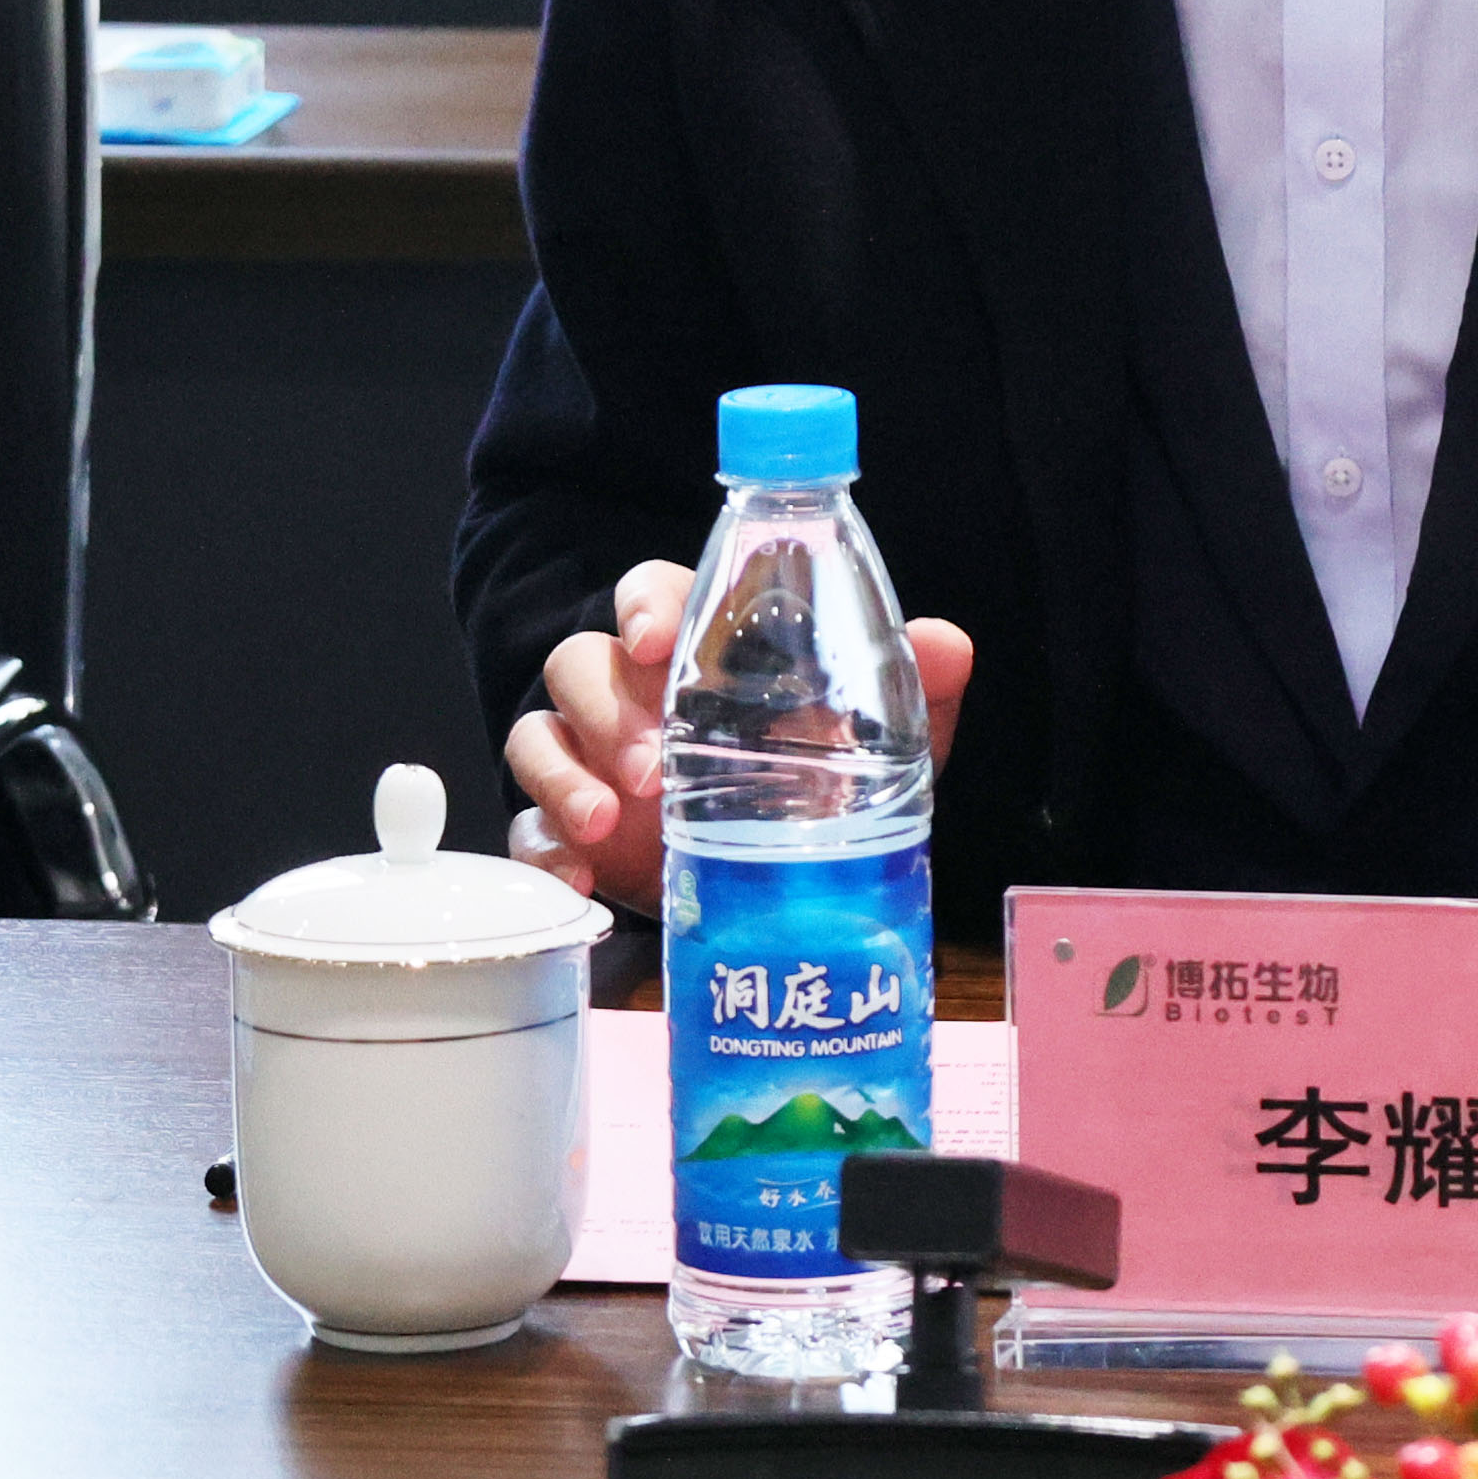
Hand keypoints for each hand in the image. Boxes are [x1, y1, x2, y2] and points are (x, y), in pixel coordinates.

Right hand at [502, 559, 975, 914]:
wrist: (784, 877)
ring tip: (608, 823)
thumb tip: (948, 645)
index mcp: (694, 650)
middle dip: (607, 709)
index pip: (648, 593)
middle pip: (580, 663)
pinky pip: (529, 830)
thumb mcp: (878, 736)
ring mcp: (592, 763)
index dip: (642, 603)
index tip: (656, 636)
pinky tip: (579, 885)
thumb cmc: (819, 777)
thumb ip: (912, 684)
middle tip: (658, 768)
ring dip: (564, 775)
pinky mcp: (570, 833)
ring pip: (538, 735)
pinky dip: (545, 854)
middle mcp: (629, 695)